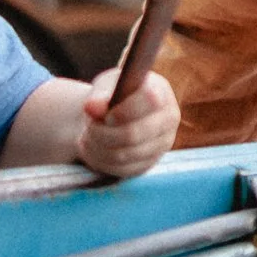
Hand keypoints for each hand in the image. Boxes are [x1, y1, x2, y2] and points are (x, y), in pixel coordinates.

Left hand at [76, 62, 181, 180]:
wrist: (116, 113)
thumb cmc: (112, 95)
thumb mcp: (104, 87)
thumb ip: (99, 95)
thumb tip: (92, 107)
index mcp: (161, 91)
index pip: (150, 100)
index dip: (124, 111)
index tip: (106, 115)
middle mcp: (168, 119)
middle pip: (134, 134)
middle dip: (103, 133)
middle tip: (89, 128)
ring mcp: (162, 144)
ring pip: (125, 154)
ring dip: (98, 147)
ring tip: (87, 136)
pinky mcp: (150, 162)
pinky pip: (122, 168)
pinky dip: (101, 160)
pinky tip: (93, 148)